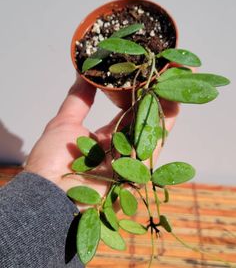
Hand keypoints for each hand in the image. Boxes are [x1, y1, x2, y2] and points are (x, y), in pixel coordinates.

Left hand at [25, 77, 178, 198]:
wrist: (50, 195)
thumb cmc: (52, 162)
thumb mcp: (64, 123)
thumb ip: (78, 99)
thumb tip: (82, 71)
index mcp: (103, 140)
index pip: (125, 114)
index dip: (135, 95)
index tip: (143, 76)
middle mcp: (120, 149)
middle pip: (142, 119)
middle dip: (156, 97)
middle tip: (168, 72)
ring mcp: (131, 159)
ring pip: (152, 128)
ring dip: (166, 104)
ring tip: (177, 78)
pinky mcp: (139, 169)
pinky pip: (155, 143)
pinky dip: (166, 121)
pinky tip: (174, 98)